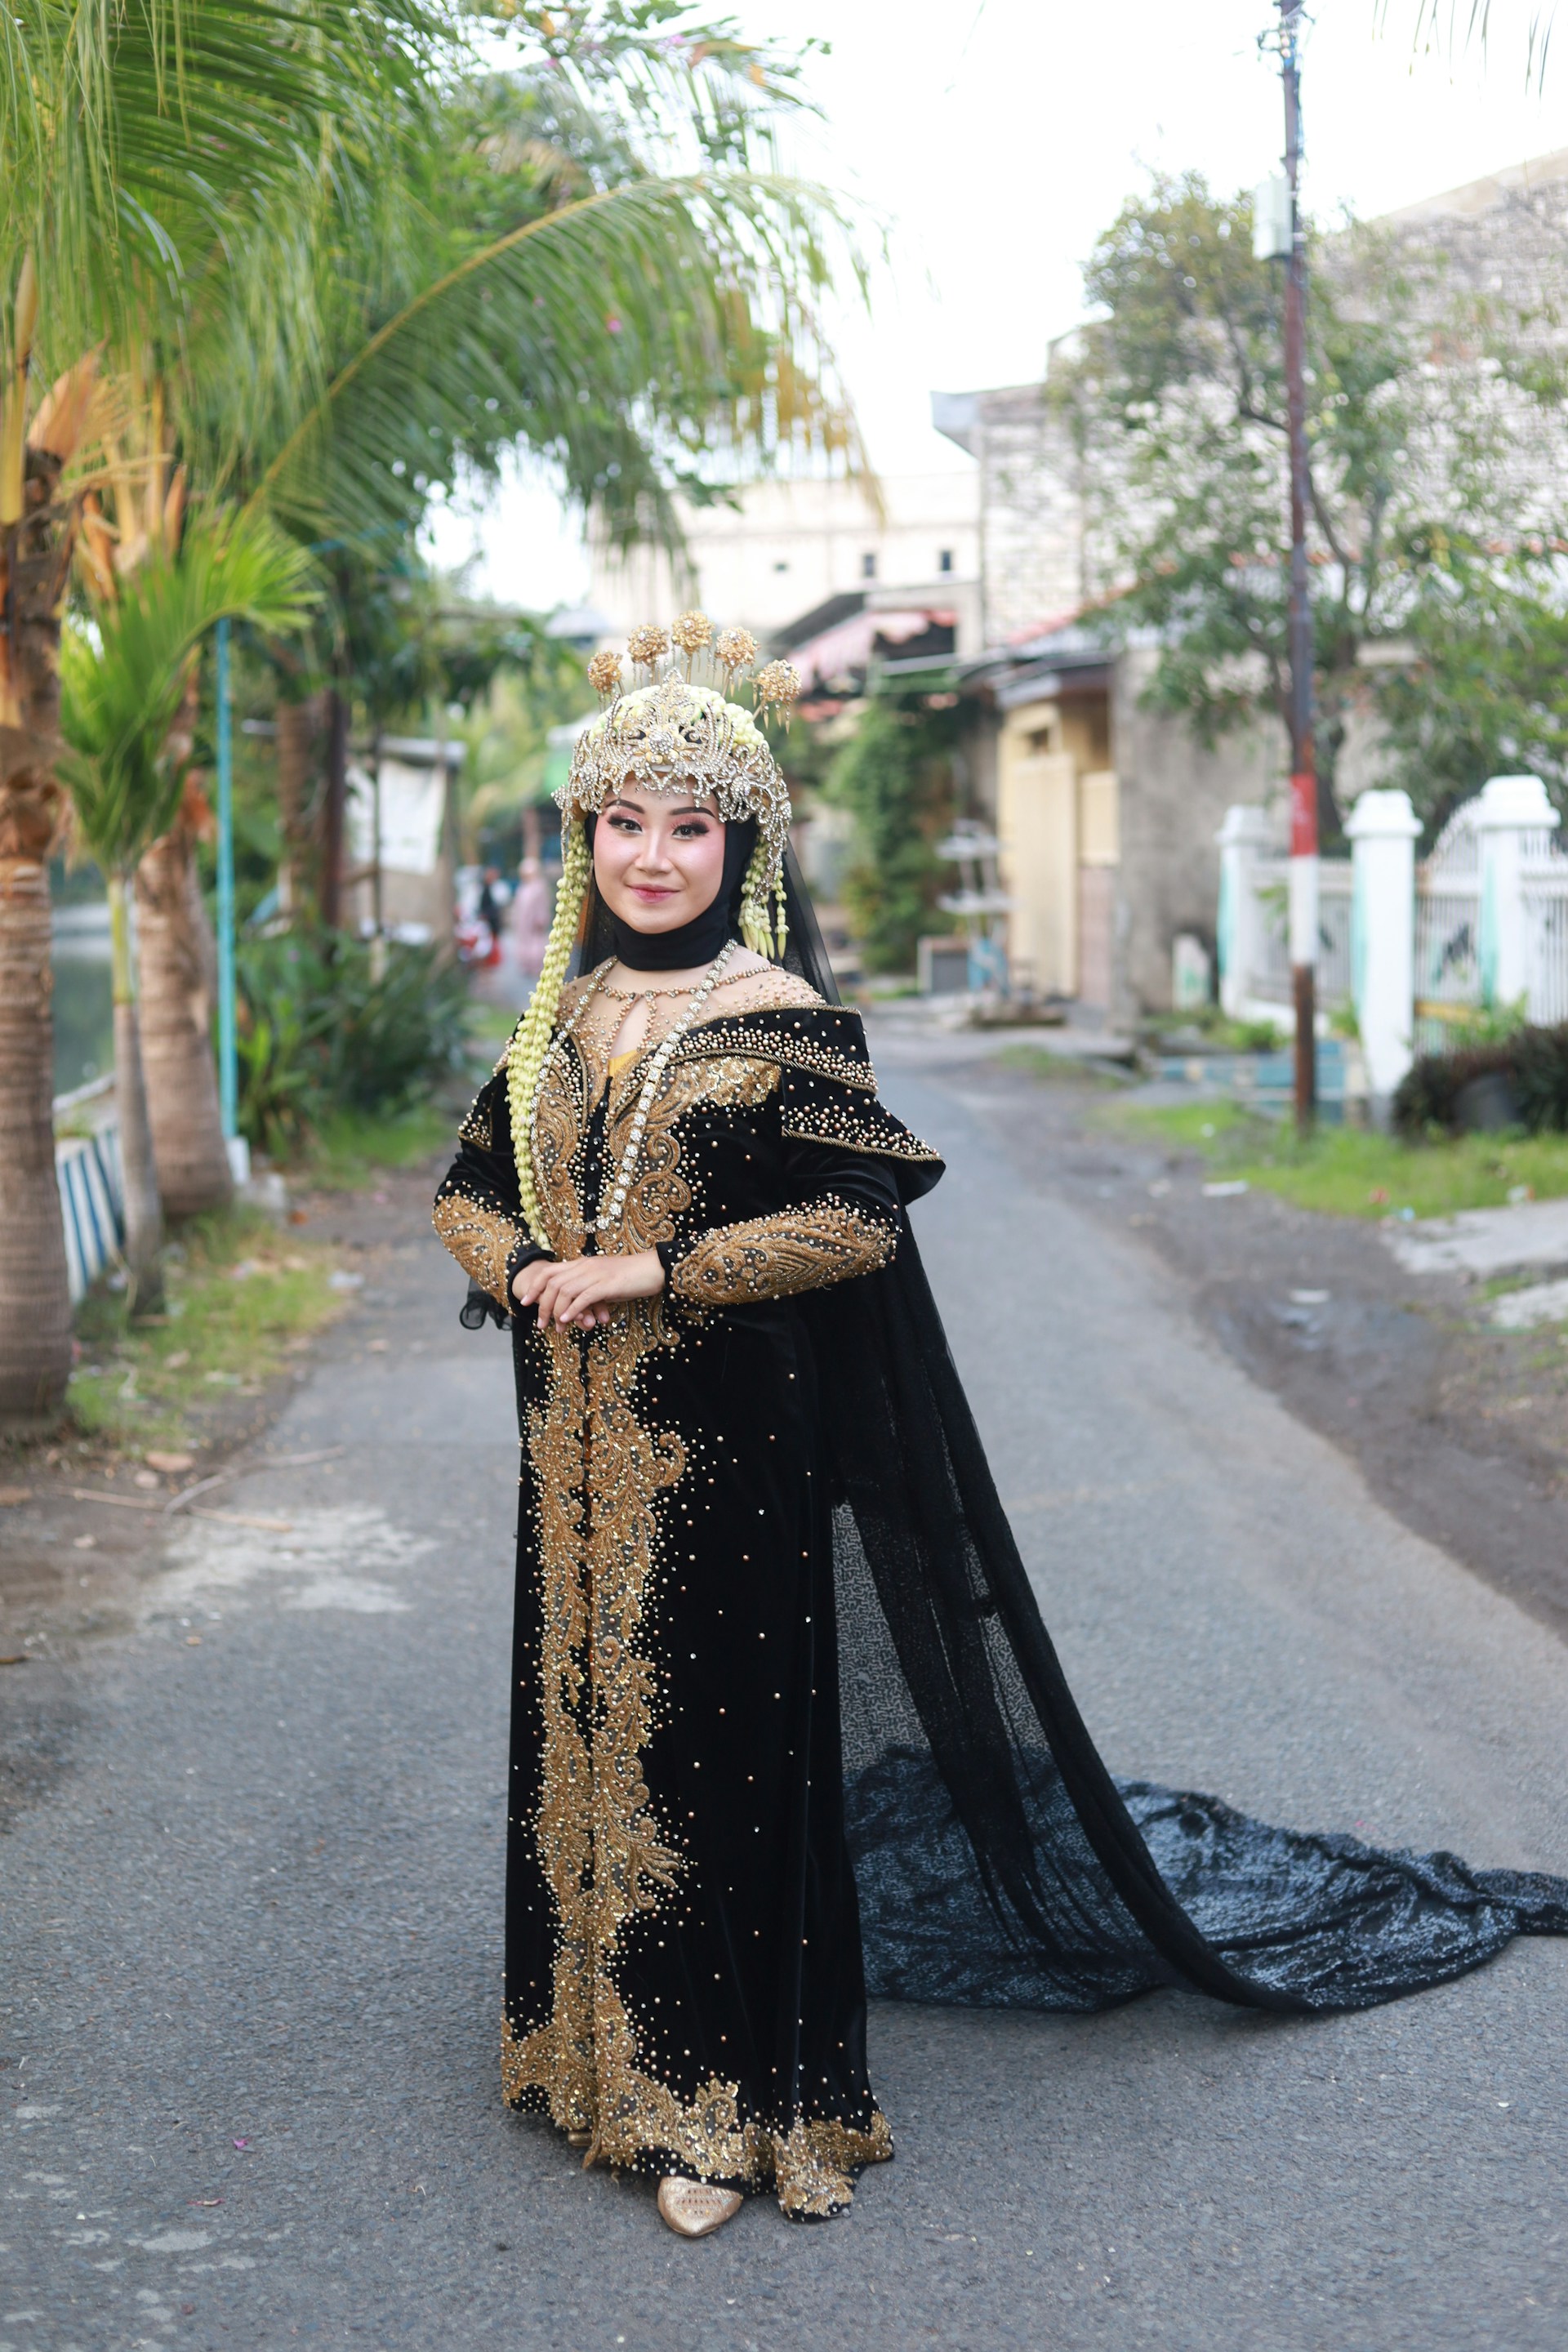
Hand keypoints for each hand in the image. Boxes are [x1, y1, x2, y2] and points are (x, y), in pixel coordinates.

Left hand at [512, 1247, 665, 1329]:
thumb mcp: (604, 1282)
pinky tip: (567, 1320)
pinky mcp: (607, 1285)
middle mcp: (585, 1266)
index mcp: (582, 1264)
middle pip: (553, 1283)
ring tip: (555, 1328)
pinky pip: (583, 1297)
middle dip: (542, 1304)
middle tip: (539, 1323)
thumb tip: (576, 1309)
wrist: (653, 1269)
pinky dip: (572, 1310)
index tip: (525, 1302)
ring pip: (565, 1291)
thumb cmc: (630, 1277)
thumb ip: (588, 1291)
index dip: (534, 1287)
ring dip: (556, 1311)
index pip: (549, 1271)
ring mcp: (595, 1274)